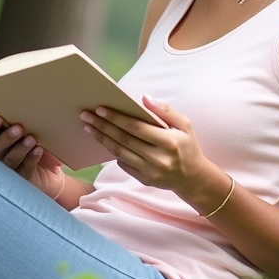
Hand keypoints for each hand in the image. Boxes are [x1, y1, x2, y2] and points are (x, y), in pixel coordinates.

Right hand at [0, 96, 65, 198]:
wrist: (54, 174)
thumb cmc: (41, 143)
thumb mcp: (36, 127)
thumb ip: (29, 116)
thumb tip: (32, 96)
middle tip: (1, 119)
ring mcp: (8, 165)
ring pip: (8, 156)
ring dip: (18, 146)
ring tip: (30, 138)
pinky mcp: (21, 178)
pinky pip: (24, 168)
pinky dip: (31, 158)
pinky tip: (38, 150)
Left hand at [80, 95, 209, 195]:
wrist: (193, 178)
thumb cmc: (187, 146)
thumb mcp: (184, 124)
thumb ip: (165, 110)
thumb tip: (144, 98)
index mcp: (168, 141)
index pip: (136, 127)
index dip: (116, 118)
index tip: (100, 109)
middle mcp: (158, 158)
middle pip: (123, 139)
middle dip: (102, 126)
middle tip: (86, 115)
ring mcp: (150, 172)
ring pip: (119, 152)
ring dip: (102, 138)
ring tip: (88, 127)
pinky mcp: (144, 180)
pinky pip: (123, 164)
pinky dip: (112, 152)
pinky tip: (103, 140)